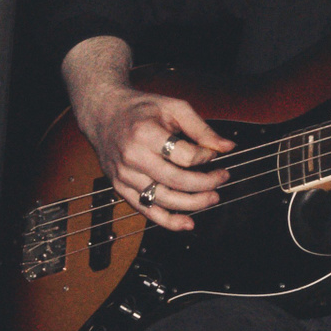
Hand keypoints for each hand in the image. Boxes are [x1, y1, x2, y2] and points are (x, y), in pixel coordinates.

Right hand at [76, 85, 235, 231]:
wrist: (103, 114)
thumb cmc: (140, 109)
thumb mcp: (173, 107)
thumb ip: (201, 128)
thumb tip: (227, 146)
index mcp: (145, 134)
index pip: (183, 155)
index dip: (205, 156)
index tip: (213, 153)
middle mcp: (132, 157)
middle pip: (176, 180)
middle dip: (205, 183)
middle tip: (223, 178)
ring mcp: (125, 176)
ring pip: (163, 199)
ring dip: (193, 203)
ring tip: (212, 197)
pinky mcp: (120, 188)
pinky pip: (146, 210)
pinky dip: (168, 220)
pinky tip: (187, 223)